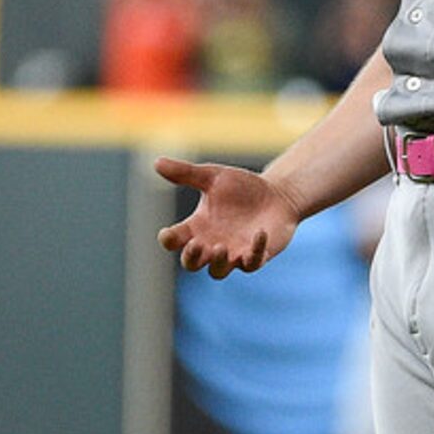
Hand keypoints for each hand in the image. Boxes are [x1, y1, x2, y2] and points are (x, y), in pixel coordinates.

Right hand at [155, 156, 302, 278]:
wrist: (277, 194)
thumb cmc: (242, 187)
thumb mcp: (213, 177)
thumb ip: (186, 173)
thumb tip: (156, 162)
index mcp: (196, 227)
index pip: (173, 240)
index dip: (168, 240)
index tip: (168, 233)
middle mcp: (211, 244)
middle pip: (191, 263)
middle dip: (191, 257)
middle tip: (196, 244)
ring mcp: (234, 253)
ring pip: (218, 271)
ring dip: (217, 263)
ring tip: (221, 247)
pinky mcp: (258, 256)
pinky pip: (253, 263)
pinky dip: (255, 251)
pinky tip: (259, 233)